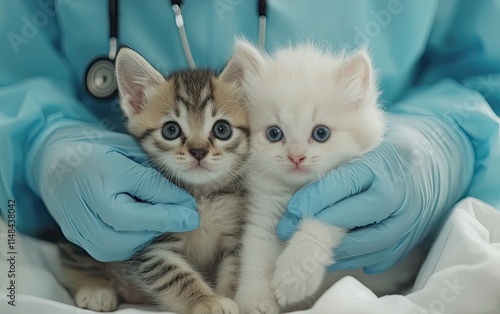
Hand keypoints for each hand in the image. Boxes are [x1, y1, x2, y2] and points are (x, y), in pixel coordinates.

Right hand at [30, 122, 198, 261]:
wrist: (56, 159)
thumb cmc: (100, 149)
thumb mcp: (130, 152)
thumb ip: (154, 178)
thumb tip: (185, 205)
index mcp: (100, 170)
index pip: (144, 194)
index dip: (172, 206)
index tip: (192, 211)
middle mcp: (84, 199)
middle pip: (130, 228)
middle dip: (162, 224)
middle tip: (182, 217)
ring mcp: (75, 222)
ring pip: (120, 245)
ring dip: (147, 236)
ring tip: (161, 220)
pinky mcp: (75, 235)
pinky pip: (108, 250)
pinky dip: (130, 242)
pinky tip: (141, 227)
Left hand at [277, 114, 473, 272]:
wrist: (437, 161)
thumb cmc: (389, 150)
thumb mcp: (366, 142)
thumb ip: (338, 160)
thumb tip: (300, 188)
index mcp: (384, 161)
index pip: (343, 183)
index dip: (314, 198)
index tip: (292, 210)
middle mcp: (399, 192)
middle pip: (357, 216)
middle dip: (319, 226)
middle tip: (291, 230)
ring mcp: (409, 218)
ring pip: (370, 243)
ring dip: (336, 249)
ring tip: (308, 245)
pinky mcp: (412, 237)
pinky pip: (382, 256)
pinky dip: (355, 258)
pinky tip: (333, 255)